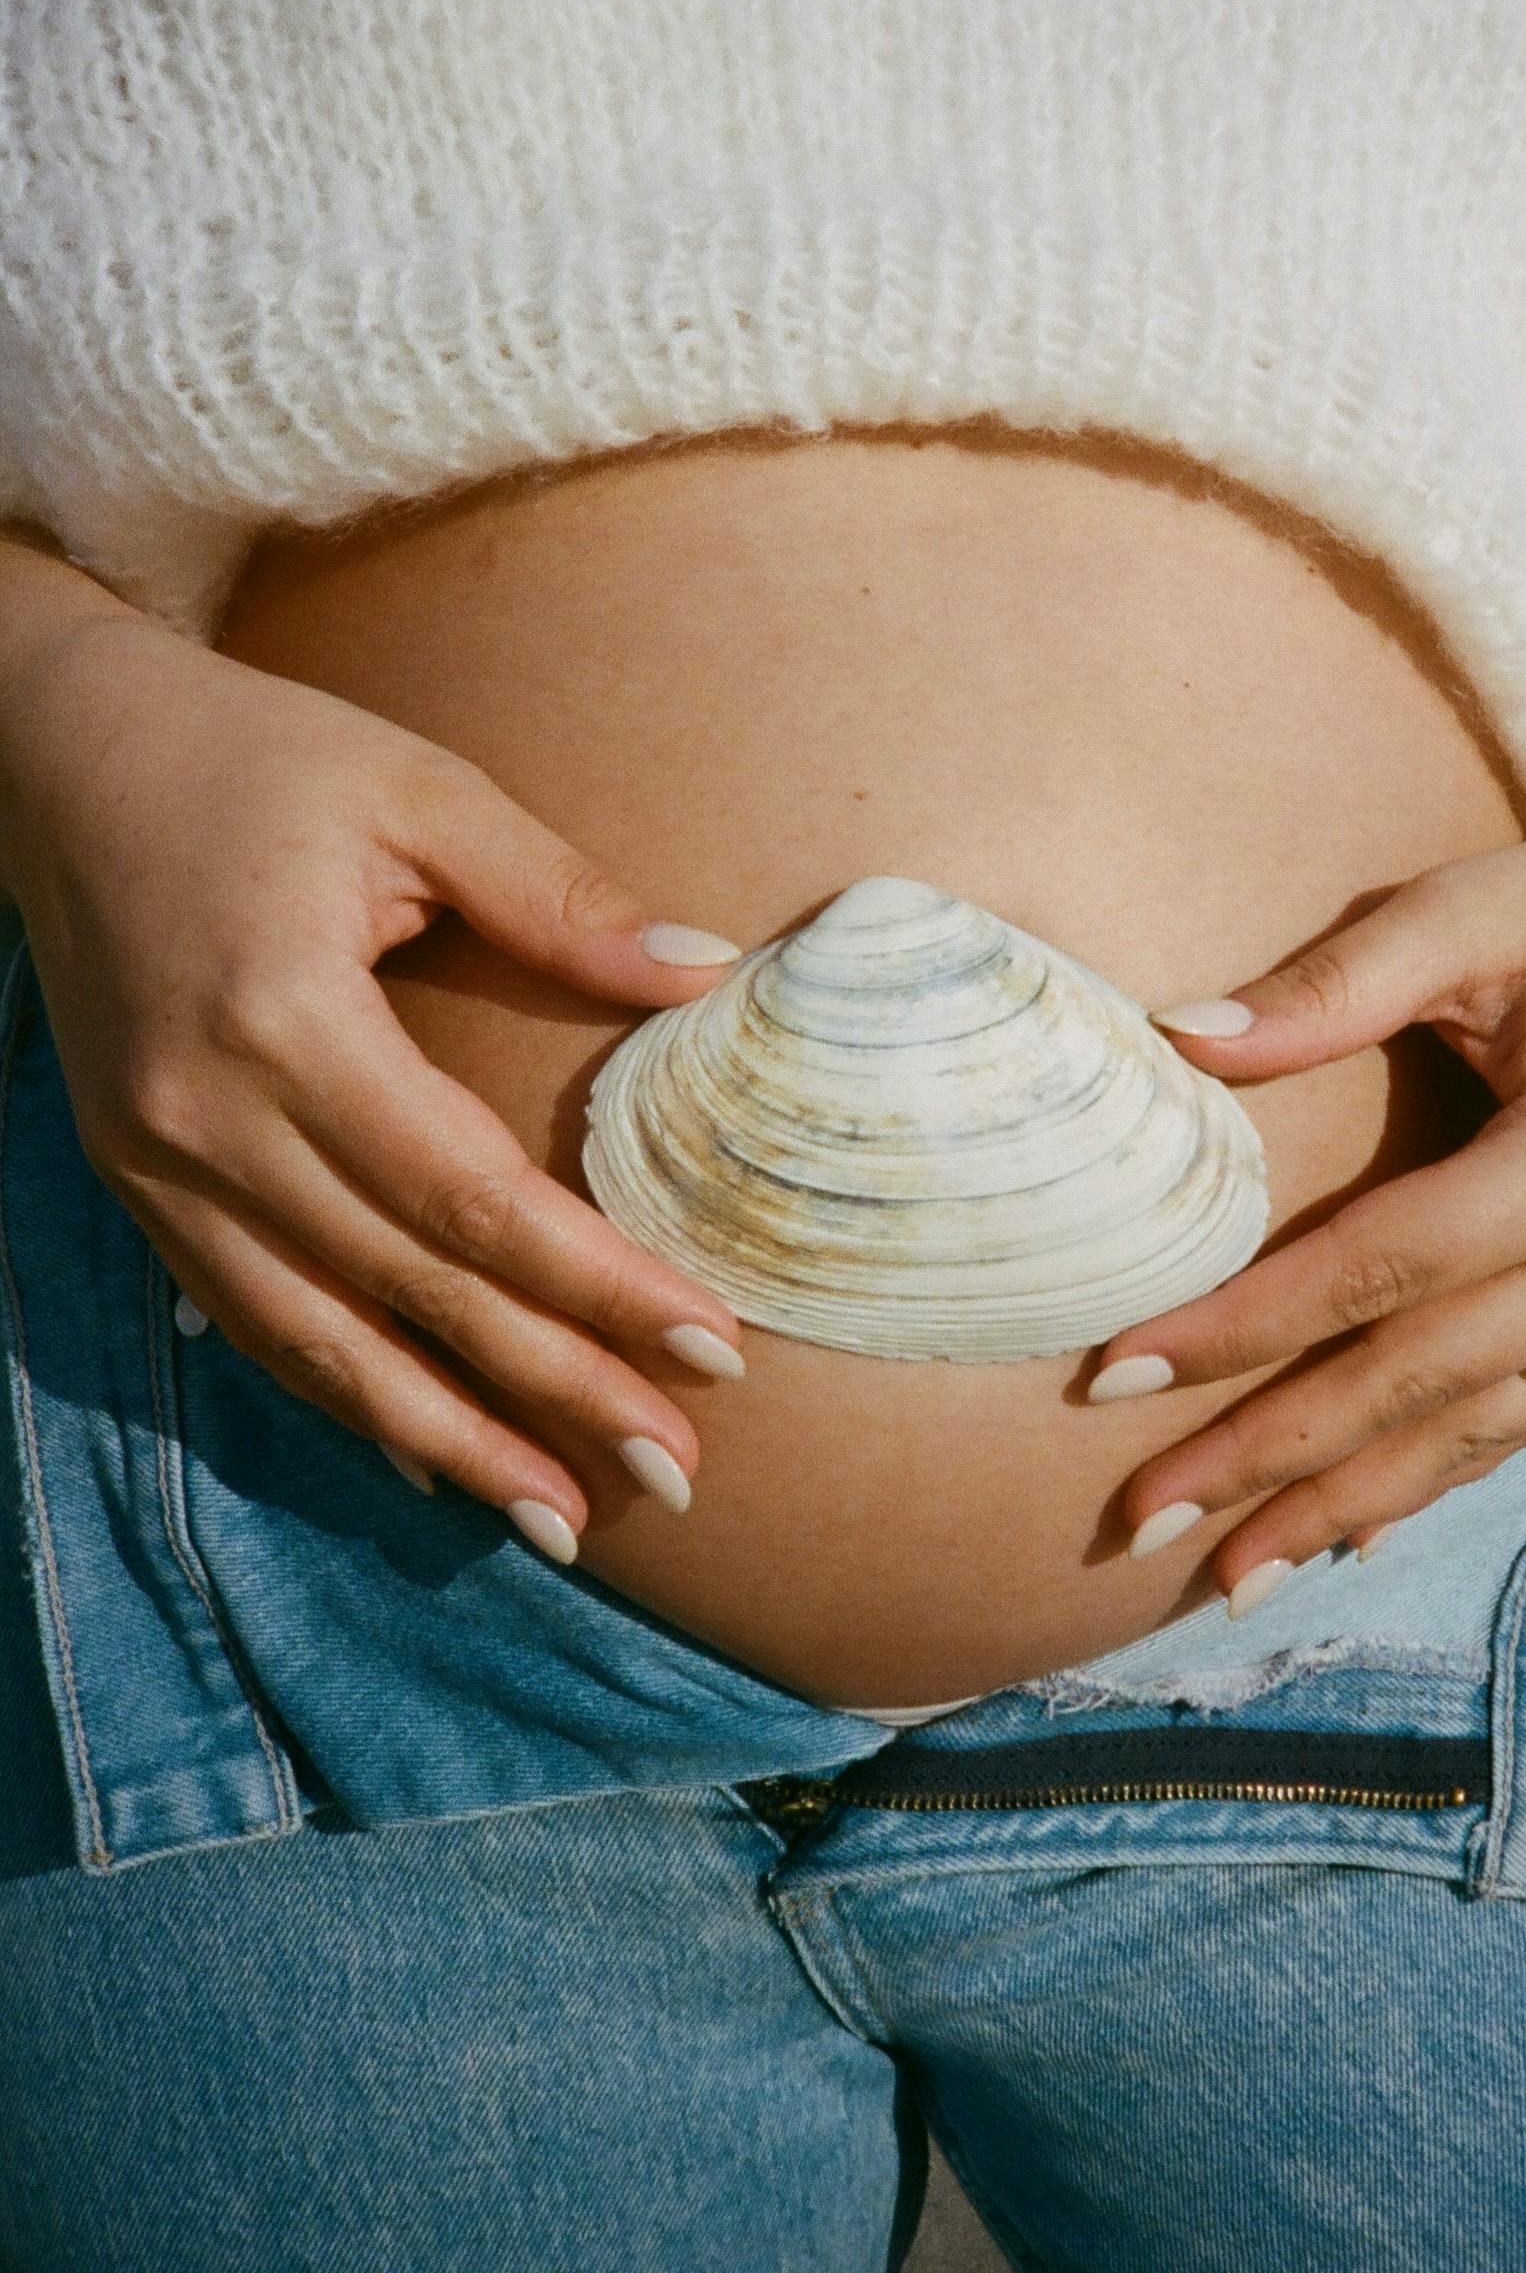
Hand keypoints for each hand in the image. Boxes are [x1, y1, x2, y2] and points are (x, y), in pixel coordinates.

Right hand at [0, 605, 748, 1558]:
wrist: (59, 756)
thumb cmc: (257, 756)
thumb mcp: (419, 789)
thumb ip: (561, 896)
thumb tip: (709, 974)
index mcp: (284, 1019)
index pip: (470, 1199)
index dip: (596, 1286)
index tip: (712, 1351)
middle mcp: (205, 1119)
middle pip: (409, 1292)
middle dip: (550, 1394)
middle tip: (676, 1472)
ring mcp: (154, 1164)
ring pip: (317, 1343)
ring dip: (449, 1439)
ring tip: (564, 1517)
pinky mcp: (133, 1180)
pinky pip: (249, 1318)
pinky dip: (342, 1396)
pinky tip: (429, 1457)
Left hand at [1085, 815, 1525, 1607]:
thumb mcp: (1467, 910)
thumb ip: (1329, 986)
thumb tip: (1177, 1042)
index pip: (1377, 1269)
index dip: (1242, 1328)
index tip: (1114, 1372)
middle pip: (1416, 1381)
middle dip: (1268, 1457)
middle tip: (1136, 1520)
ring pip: (1474, 1432)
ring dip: (1343, 1505)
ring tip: (1223, 1575)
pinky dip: (1431, 1480)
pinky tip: (1346, 1531)